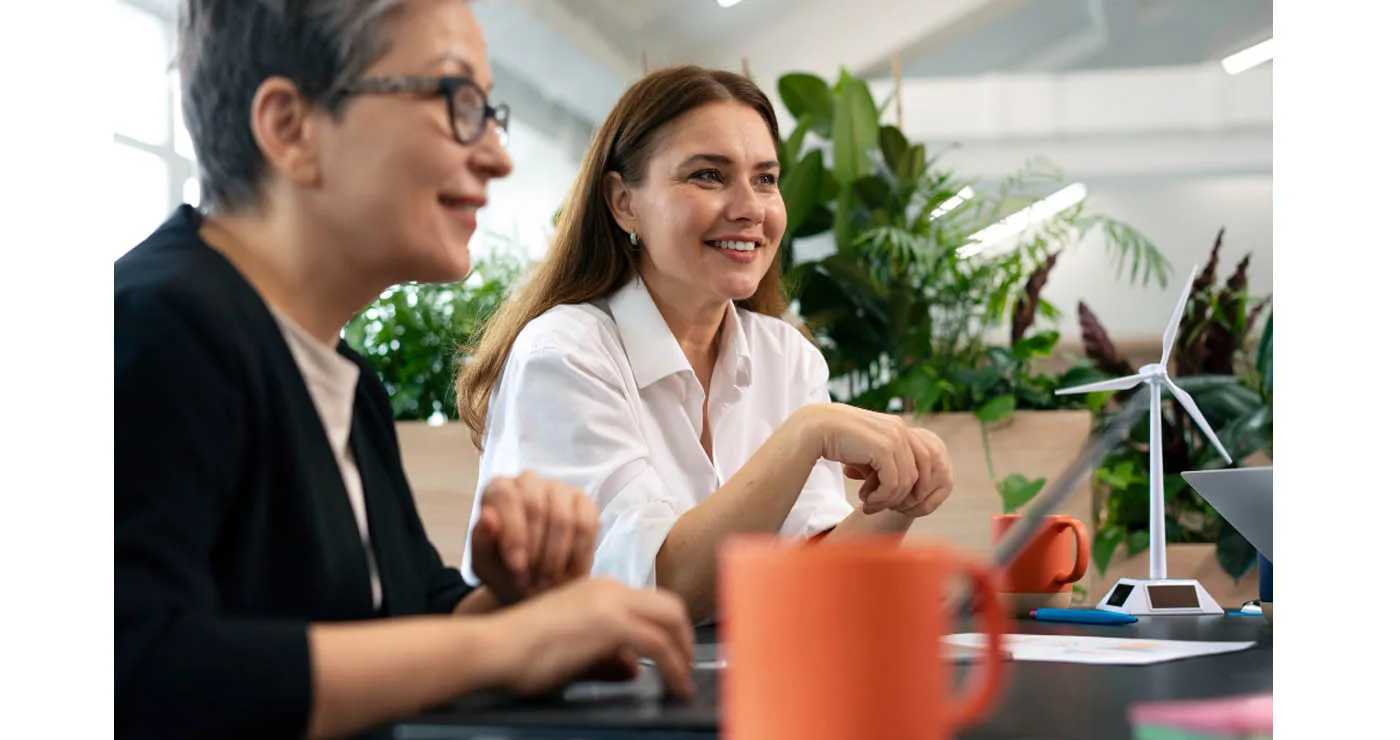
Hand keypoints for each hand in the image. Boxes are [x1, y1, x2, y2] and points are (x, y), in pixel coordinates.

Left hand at [470, 471, 598, 604]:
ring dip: (555, 556)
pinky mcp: (584, 503)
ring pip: (562, 518)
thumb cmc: (504, 572)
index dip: (513, 532)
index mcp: (498, 489)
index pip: (506, 496)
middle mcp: (528, 481)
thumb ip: (482, 541)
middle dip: (535, 549)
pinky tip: (570, 574)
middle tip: (532, 581)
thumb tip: (487, 516)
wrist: (534, 586)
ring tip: (547, 581)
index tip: (516, 566)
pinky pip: (586, 525)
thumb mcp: (485, 566)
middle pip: (535, 506)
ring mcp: (559, 490)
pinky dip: (578, 555)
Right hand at [493, 578, 695, 698]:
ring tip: (683, 683)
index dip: (669, 629)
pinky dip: (675, 667)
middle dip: (685, 638)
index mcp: (597, 589)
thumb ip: (607, 655)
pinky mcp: (612, 623)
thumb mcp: (572, 649)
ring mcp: (611, 602)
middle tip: (685, 668)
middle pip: (670, 605)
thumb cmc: (521, 652)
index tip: (675, 655)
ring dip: (684, 654)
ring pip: (672, 620)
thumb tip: (636, 669)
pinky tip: (675, 686)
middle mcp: (609, 588)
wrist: (496, 646)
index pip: (650, 602)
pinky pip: (660, 645)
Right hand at [797, 404, 953, 515]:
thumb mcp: (865, 453)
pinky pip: (893, 483)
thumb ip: (882, 467)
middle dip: (899, 496)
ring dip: (887, 500)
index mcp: (897, 428)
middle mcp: (900, 429)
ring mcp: (894, 437)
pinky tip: (865, 501)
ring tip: (867, 506)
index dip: (908, 486)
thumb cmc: (836, 441)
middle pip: (915, 474)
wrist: (814, 429)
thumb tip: (893, 492)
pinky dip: (882, 498)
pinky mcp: (883, 448)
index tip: (887, 500)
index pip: (919, 463)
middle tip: (876, 507)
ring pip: (905, 482)